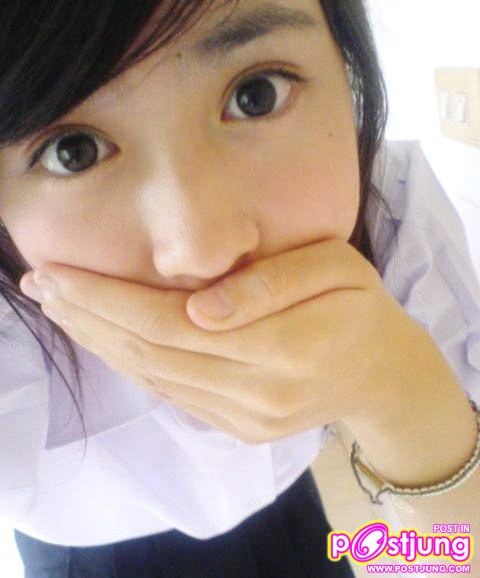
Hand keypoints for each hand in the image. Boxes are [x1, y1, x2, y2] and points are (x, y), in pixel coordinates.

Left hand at [19, 238, 439, 443]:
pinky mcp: (240, 430)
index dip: (108, 299)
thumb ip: (272, 285)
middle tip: (39, 285)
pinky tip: (103, 338)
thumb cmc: (360, 307)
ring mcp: (246, 419)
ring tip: (58, 308)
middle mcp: (259, 393)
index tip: (58, 273)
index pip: (172, 323)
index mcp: (286, 346)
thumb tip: (200, 307)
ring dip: (100, 342)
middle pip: (152, 354)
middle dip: (88, 318)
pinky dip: (130, 364)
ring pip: (154, 379)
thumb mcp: (336, 270)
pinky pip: (171, 395)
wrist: (382, 374)